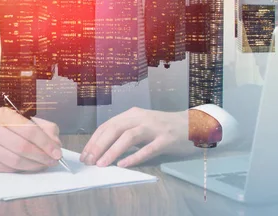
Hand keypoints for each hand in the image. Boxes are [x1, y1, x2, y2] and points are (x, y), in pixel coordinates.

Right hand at [0, 107, 62, 172]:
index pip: (29, 130)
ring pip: (17, 161)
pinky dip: (25, 169)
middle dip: (43, 156)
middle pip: (23, 147)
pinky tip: (32, 165)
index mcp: (4, 115)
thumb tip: (56, 144)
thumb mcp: (23, 119)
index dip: (46, 143)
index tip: (58, 152)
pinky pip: (10, 169)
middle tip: (54, 160)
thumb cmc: (5, 126)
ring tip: (45, 164)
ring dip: (36, 165)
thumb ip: (43, 128)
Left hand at [80, 107, 196, 167]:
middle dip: (98, 145)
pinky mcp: (166, 139)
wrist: (193, 125)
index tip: (85, 154)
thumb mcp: (142, 126)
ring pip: (129, 137)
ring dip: (112, 151)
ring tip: (101, 164)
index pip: (108, 125)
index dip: (94, 139)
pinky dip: (134, 157)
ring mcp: (155, 127)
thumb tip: (103, 149)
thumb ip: (126, 133)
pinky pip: (148, 148)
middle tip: (88, 160)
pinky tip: (124, 165)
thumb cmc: (164, 128)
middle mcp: (142, 117)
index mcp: (133, 114)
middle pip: (115, 129)